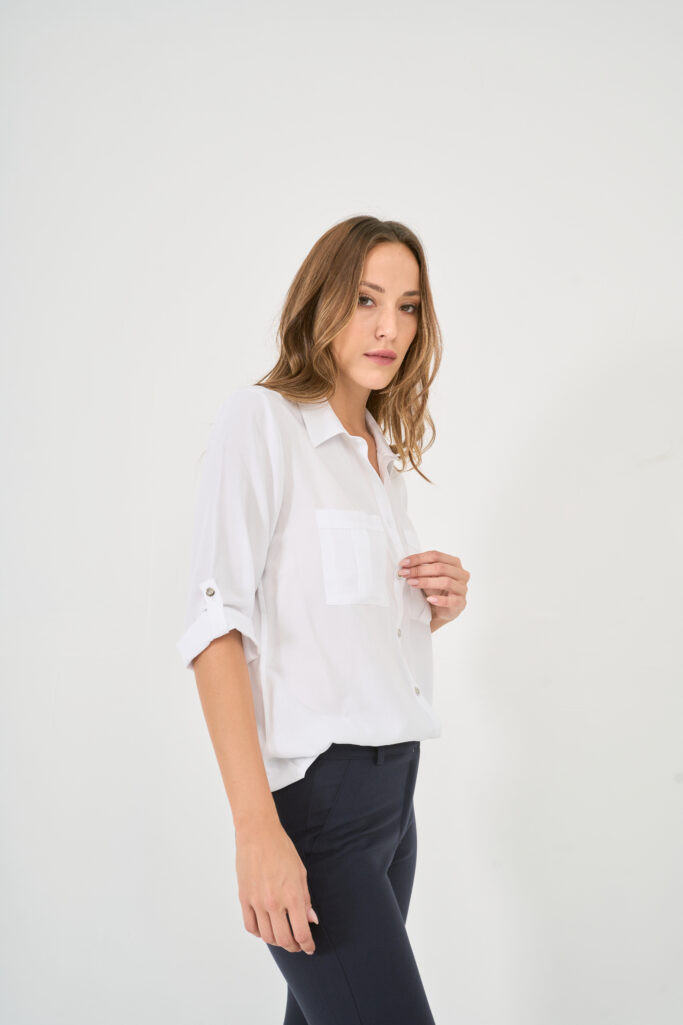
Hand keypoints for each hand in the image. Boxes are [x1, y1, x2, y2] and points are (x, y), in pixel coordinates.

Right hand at [235, 816, 318, 954]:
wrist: (258, 834)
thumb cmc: (282, 849)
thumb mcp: (301, 872)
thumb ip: (305, 899)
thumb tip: (311, 920)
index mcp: (292, 895)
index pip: (301, 932)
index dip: (307, 945)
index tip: (310, 948)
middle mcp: (274, 902)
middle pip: (284, 939)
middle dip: (294, 946)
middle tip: (298, 945)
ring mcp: (257, 902)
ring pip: (267, 936)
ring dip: (277, 941)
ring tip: (283, 937)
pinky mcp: (244, 898)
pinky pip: (250, 926)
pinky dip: (259, 933)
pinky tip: (265, 929)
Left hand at [399, 549, 469, 626]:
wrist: (440, 611)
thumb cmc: (435, 590)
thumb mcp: (428, 576)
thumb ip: (421, 569)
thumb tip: (404, 566)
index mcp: (454, 563)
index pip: (436, 556)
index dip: (418, 558)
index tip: (403, 563)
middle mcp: (461, 574)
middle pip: (441, 568)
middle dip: (419, 570)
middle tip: (404, 573)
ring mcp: (462, 588)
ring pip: (446, 581)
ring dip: (426, 582)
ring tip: (412, 583)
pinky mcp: (461, 603)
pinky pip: (451, 601)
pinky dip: (439, 600)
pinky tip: (429, 599)